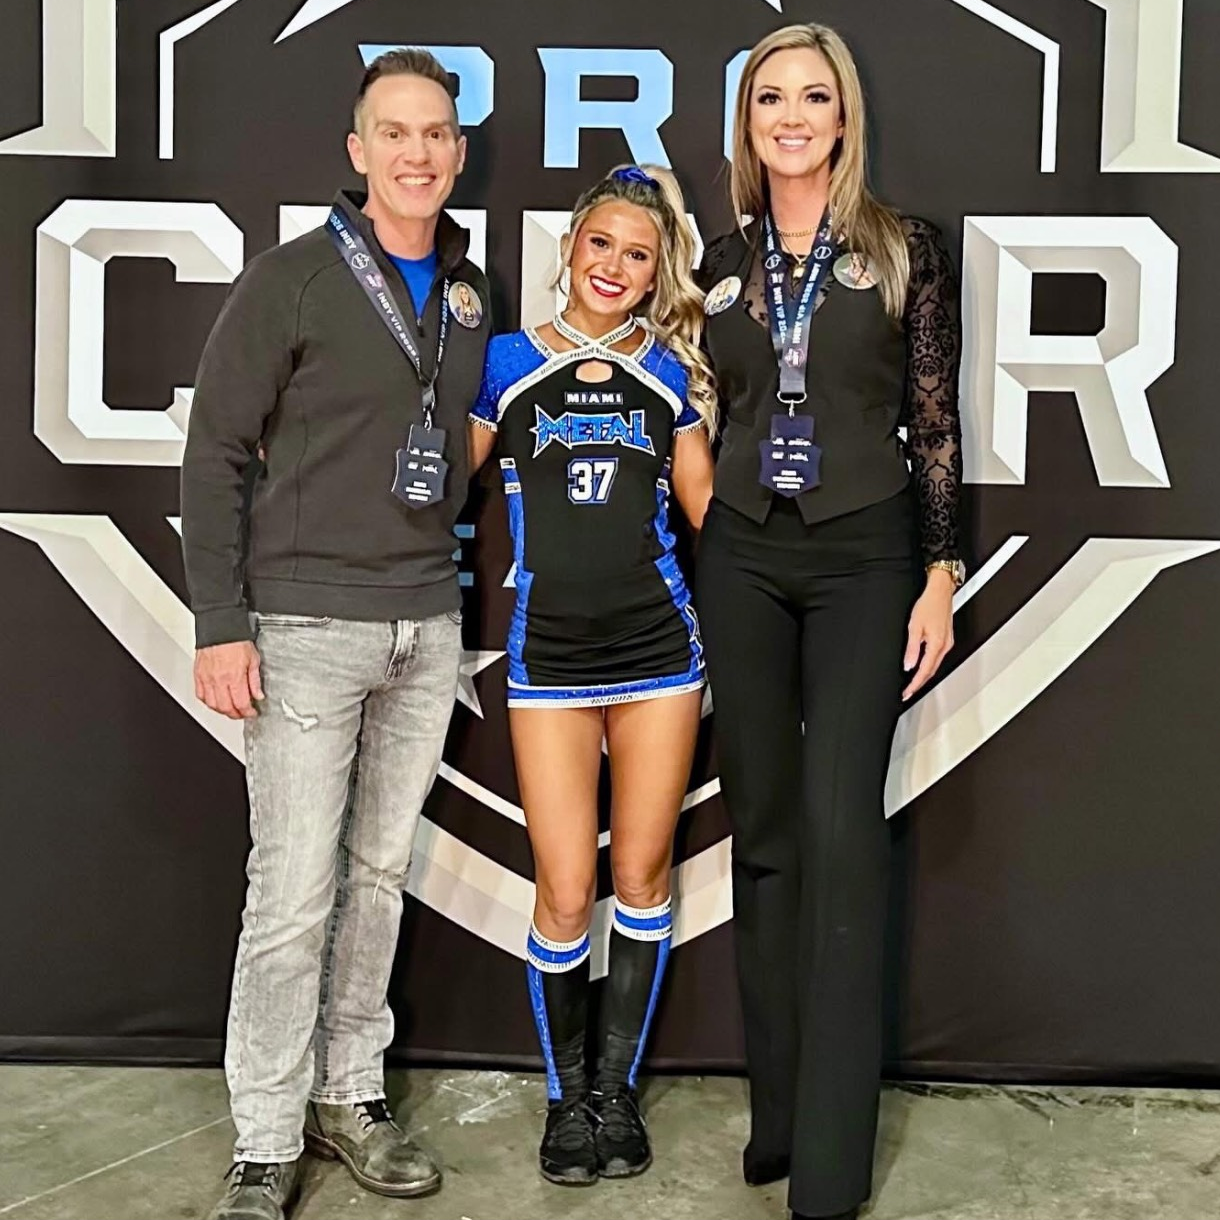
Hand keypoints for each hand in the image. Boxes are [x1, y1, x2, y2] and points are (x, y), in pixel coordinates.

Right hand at [194, 640, 262, 718]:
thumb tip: (258, 695)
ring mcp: (207, 678)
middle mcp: (219, 680)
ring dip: (222, 710)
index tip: (252, 712)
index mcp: (234, 677)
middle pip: (225, 708)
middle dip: (235, 714)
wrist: (221, 628)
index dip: (248, 712)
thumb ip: (255, 680)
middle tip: (242, 713)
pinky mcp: (198, 675)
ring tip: (231, 709)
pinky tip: (215, 701)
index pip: (241, 703)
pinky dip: (208, 702)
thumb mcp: (253, 660)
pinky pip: (200, 695)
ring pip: (212, 704)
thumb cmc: (236, 640)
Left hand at [902, 569, 955, 701]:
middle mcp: (945, 646)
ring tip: (912, 684)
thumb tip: (908, 665)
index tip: (907, 692)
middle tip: (908, 692)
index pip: (924, 671)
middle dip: (919, 683)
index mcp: (937, 644)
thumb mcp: (914, 626)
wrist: (940, 591)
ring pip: (934, 665)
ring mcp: (947, 642)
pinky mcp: (946, 639)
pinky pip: (936, 657)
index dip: (915, 684)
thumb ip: (912, 649)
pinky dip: (928, 665)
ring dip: (924, 675)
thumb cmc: (928, 604)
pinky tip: (921, 667)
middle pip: (931, 671)